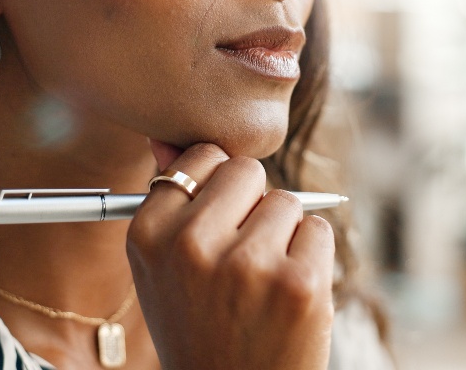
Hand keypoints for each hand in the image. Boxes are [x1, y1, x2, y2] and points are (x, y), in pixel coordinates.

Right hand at [126, 141, 334, 369]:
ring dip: (283, 235)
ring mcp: (247, 264)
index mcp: (148, 236)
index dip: (217, 190)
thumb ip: (169, 202)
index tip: (216, 227)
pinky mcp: (298, 283)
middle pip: (245, 170)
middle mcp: (191, 246)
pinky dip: (312, 257)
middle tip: (241, 258)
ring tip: (261, 284)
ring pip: (284, 201)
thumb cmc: (201, 328)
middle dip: (252, 204)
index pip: (200, 157)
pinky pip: (318, 230)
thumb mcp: (163, 271)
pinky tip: (288, 296)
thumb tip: (168, 138)